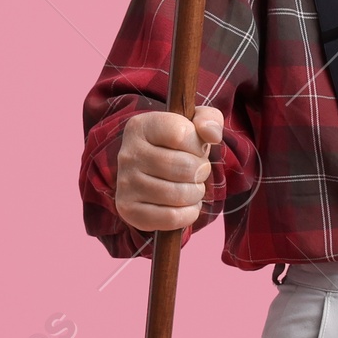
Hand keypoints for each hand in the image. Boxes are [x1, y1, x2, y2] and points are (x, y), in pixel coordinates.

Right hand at [114, 106, 223, 231]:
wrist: (153, 173)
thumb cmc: (179, 146)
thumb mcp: (195, 124)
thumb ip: (209, 120)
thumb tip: (212, 135)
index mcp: (141, 126)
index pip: (181, 134)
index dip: (198, 145)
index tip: (195, 148)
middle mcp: (128, 154)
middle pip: (184, 167)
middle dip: (201, 171)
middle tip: (197, 171)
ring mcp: (125, 183)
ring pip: (179, 194)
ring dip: (196, 193)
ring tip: (190, 187)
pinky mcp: (128, 209)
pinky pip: (171, 217)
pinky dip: (188, 214)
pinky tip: (185, 205)